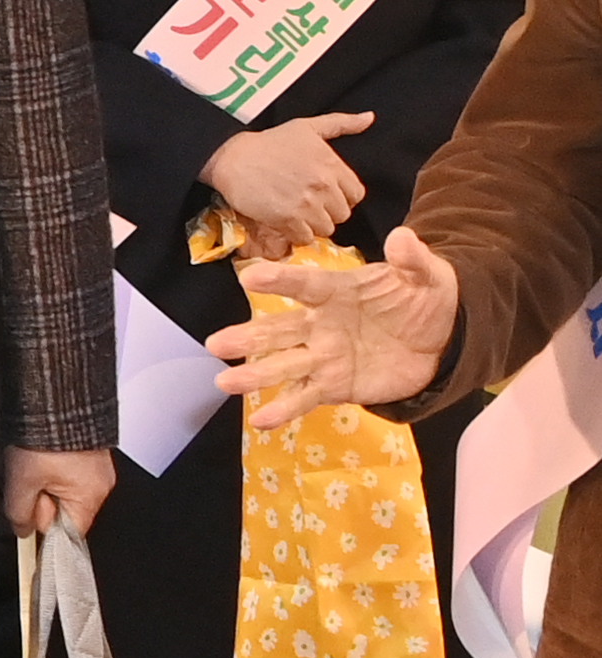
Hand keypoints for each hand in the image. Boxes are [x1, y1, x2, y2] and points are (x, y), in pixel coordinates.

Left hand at [4, 447, 113, 538]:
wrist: (53, 398)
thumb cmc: (41, 438)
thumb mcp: (21, 481)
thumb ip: (20, 513)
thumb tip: (24, 532)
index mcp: (91, 496)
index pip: (70, 533)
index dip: (44, 529)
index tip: (25, 522)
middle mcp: (101, 484)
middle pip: (66, 512)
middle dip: (41, 503)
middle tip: (26, 482)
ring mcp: (96, 467)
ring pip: (64, 491)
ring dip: (43, 484)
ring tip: (31, 464)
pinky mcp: (88, 453)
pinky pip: (67, 474)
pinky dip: (49, 470)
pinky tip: (38, 456)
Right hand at [201, 110, 373, 250]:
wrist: (232, 158)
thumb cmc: (269, 142)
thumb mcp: (307, 126)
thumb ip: (342, 123)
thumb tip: (369, 117)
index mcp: (332, 165)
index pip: (356, 195)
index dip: (342, 197)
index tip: (326, 195)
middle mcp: (324, 185)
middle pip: (342, 214)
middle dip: (328, 212)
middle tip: (309, 205)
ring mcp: (306, 204)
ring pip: (325, 228)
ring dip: (312, 225)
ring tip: (296, 215)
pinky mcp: (287, 219)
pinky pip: (305, 238)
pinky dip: (296, 234)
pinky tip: (286, 223)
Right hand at [210, 225, 460, 430]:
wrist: (441, 343)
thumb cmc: (425, 302)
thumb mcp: (428, 276)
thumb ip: (413, 260)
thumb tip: (403, 236)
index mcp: (338, 292)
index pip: (305, 285)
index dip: (279, 281)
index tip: (249, 277)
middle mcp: (321, 324)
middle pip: (280, 330)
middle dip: (248, 337)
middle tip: (217, 344)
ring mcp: (324, 357)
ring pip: (283, 365)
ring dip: (255, 375)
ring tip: (225, 383)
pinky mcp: (333, 386)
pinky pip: (304, 397)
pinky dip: (283, 409)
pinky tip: (261, 421)